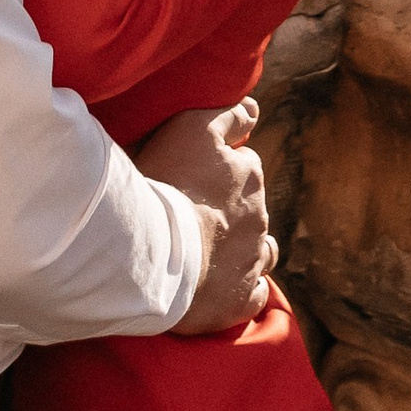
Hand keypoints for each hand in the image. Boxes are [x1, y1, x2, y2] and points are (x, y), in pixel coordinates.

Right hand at [137, 99, 275, 335]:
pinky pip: (253, 293)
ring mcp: (251, 260)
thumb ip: (228, 115)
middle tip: (196, 216)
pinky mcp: (240, 299)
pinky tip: (225, 287)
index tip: (198, 178)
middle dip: (231, 210)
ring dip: (245, 249)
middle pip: (251, 208)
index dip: (222, 171)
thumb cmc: (165, 184)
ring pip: (260, 251)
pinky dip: (244, 289)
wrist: (150, 250)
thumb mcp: (192, 128)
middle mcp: (258, 216)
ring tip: (216, 253)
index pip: (245, 166)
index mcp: (249, 175)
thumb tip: (255, 110)